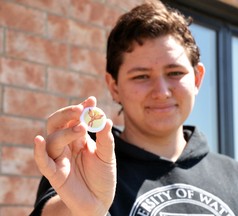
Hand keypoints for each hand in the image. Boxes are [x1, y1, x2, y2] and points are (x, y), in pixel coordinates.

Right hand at [34, 96, 115, 214]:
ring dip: (65, 132)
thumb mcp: (107, 155)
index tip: (91, 100)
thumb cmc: (102, 176)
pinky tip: (39, 140)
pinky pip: (43, 162)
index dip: (81, 108)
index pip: (74, 119)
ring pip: (53, 139)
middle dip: (67, 114)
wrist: (99, 201)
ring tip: (82, 128)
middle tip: (81, 109)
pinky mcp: (55, 174)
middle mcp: (66, 145)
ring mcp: (59, 158)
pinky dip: (39, 151)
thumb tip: (106, 120)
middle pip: (57, 124)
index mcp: (78, 138)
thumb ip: (106, 139)